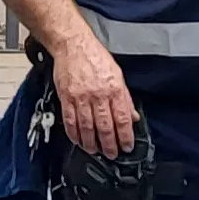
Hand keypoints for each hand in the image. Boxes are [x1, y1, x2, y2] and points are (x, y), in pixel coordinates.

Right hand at [53, 39, 139, 157]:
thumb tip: (132, 117)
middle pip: (105, 127)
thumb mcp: (117, 75)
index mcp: (115, 89)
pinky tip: (78, 140)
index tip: (126, 147)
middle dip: (109, 145)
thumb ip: (125, 98)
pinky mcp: (66, 97)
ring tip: (95, 150)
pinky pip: (70, 120)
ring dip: (91, 142)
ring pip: (87, 127)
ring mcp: (81, 97)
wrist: (73, 45)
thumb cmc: (95, 57)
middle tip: (111, 154)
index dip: (125, 136)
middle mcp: (99, 94)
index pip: (123, 119)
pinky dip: (74, 133)